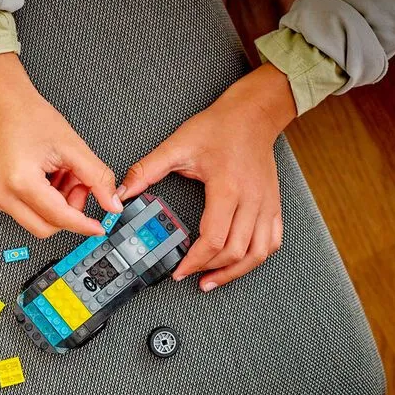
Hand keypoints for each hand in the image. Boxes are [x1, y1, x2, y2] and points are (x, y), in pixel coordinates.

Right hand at [0, 52, 122, 237]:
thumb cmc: (27, 115)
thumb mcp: (72, 146)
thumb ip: (97, 178)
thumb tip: (112, 202)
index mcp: (20, 181)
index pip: (58, 218)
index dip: (83, 224)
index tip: (98, 227)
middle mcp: (1, 193)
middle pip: (44, 227)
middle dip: (69, 214)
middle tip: (80, 188)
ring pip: (35, 220)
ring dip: (56, 206)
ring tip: (62, 175)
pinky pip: (23, 210)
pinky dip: (42, 200)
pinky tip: (48, 177)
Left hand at [119, 63, 296, 289]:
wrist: (253, 114)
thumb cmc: (218, 127)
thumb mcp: (177, 145)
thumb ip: (146, 170)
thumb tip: (122, 192)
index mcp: (227, 188)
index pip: (214, 237)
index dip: (195, 260)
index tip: (178, 270)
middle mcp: (251, 200)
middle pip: (235, 251)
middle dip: (209, 269)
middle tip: (188, 275)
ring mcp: (266, 204)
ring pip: (257, 252)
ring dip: (235, 271)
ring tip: (212, 280)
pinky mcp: (273, 204)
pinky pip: (272, 241)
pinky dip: (255, 258)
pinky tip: (238, 263)